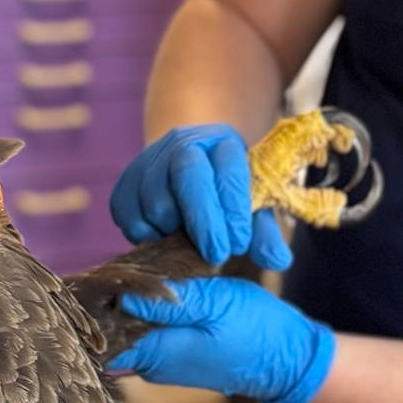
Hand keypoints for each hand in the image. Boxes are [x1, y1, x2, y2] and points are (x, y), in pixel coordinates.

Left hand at [108, 277, 335, 402]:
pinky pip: (148, 327)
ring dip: (132, 298)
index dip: (95, 303)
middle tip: (120, 261)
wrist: (288, 358)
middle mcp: (151, 362)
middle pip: (113, 327)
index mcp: (157, 353)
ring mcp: (161, 360)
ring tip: (138, 267)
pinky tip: (155, 284)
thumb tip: (123, 295)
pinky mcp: (173, 352)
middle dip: (113, 295)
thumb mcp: (215, 304)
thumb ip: (169, 301)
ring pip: (130, 325)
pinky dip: (149, 306)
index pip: (105, 334)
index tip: (97, 274)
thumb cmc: (256, 330)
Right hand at [110, 124, 291, 269]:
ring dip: (174, 231)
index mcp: (222, 142)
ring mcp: (148, 159)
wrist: (186, 173)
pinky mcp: (124, 182)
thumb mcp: (251, 206)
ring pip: (155, 200)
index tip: (239, 243)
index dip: (233, 208)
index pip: (228, 167)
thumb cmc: (224, 194)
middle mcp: (182, 142)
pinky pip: (128, 215)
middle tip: (216, 256)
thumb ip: (263, 232)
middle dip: (203, 220)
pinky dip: (145, 234)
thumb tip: (277, 260)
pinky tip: (163, 236)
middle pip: (187, 175)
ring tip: (188, 241)